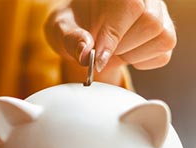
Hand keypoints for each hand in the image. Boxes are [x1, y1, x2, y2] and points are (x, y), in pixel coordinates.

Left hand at [44, 0, 175, 72]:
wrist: (83, 33)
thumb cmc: (73, 26)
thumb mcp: (60, 30)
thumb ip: (71, 39)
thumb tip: (85, 53)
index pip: (130, 6)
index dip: (114, 34)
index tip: (98, 56)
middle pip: (151, 23)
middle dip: (122, 45)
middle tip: (101, 48)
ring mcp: (160, 14)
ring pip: (162, 39)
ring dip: (131, 54)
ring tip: (113, 48)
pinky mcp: (165, 34)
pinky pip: (163, 55)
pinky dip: (142, 62)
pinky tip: (125, 53)